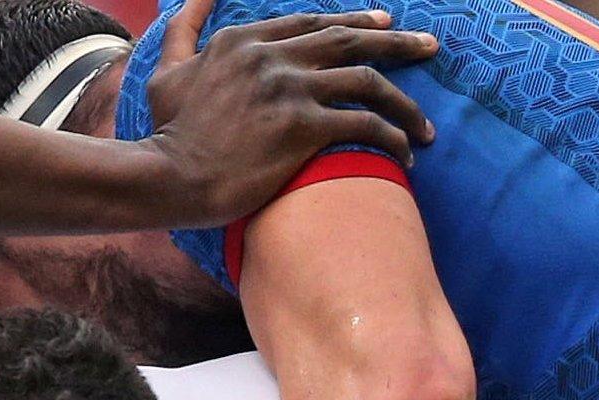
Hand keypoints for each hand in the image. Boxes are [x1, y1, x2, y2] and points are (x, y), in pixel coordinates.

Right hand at [143, 0, 437, 225]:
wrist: (171, 177)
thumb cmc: (170, 132)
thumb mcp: (170, 68)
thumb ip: (187, 27)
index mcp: (244, 40)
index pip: (312, 23)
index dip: (354, 22)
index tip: (384, 25)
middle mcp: (271, 56)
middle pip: (349, 40)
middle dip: (396, 42)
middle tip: (429, 47)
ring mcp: (289, 89)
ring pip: (367, 82)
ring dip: (405, 103)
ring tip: (427, 127)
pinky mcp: (303, 128)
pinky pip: (366, 126)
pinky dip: (393, 138)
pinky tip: (406, 154)